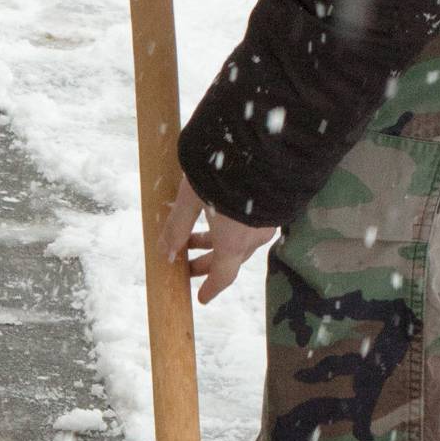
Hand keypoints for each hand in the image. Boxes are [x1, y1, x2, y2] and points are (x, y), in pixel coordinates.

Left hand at [161, 174, 278, 302]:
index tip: (201, 297)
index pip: (223, 276)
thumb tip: (165, 253)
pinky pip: (252, 227)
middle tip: (187, 262)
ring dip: (218, 243)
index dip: (210, 288)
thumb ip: (177, 227)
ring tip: (197, 233)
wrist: (264, 143)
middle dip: (207, 263)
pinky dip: (233, 229)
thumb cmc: (221, 172)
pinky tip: (222, 215)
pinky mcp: (274, 204)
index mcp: (234, 242)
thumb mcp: (190, 198)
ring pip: (241, 242)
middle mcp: (254, 237)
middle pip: (230, 260)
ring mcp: (267, 221)